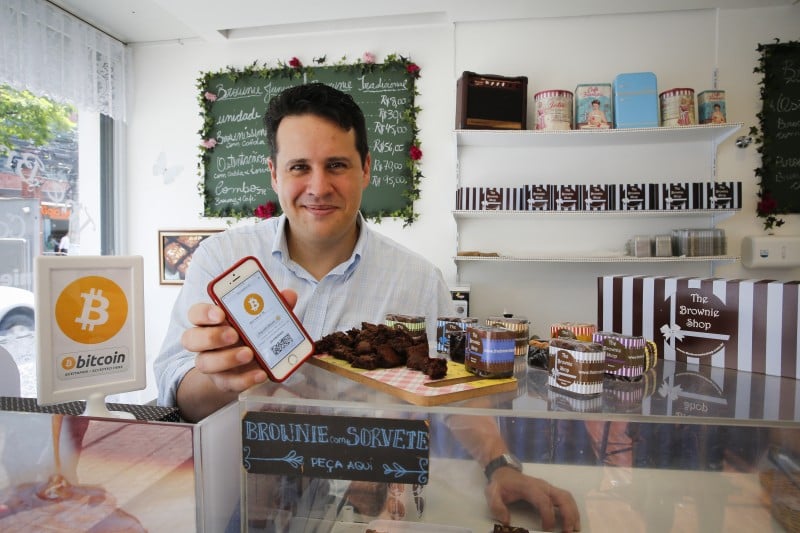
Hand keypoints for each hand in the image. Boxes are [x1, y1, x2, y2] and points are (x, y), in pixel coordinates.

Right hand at [181, 289, 298, 393]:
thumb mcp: (262, 318)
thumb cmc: (251, 334)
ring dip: (226, 358)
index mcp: (211, 321)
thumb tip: (288, 295)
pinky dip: (245, 379)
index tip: (220, 313)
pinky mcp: (223, 381)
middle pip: (191, 339)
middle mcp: (205, 342)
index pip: (195, 314)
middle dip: (212, 336)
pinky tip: (261, 373)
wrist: (251, 364)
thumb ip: (273, 305)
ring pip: (204, 363)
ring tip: (249, 353)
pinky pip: (228, 382)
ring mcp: (212, 363)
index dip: (203, 313)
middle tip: (234, 334)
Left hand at [485, 468, 579, 531]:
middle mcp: (543, 486)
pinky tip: (573, 522)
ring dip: (573, 513)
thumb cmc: (501, 484)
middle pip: (562, 497)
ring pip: (567, 497)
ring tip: (575, 529)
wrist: (504, 471)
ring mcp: (548, 488)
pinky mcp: (550, 491)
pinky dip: (572, 510)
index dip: (548, 515)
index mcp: (529, 487)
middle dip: (568, 514)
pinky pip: (566, 498)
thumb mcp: (492, 492)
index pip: (544, 501)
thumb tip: (506, 521)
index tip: (547, 529)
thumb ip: (497, 506)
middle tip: (569, 531)